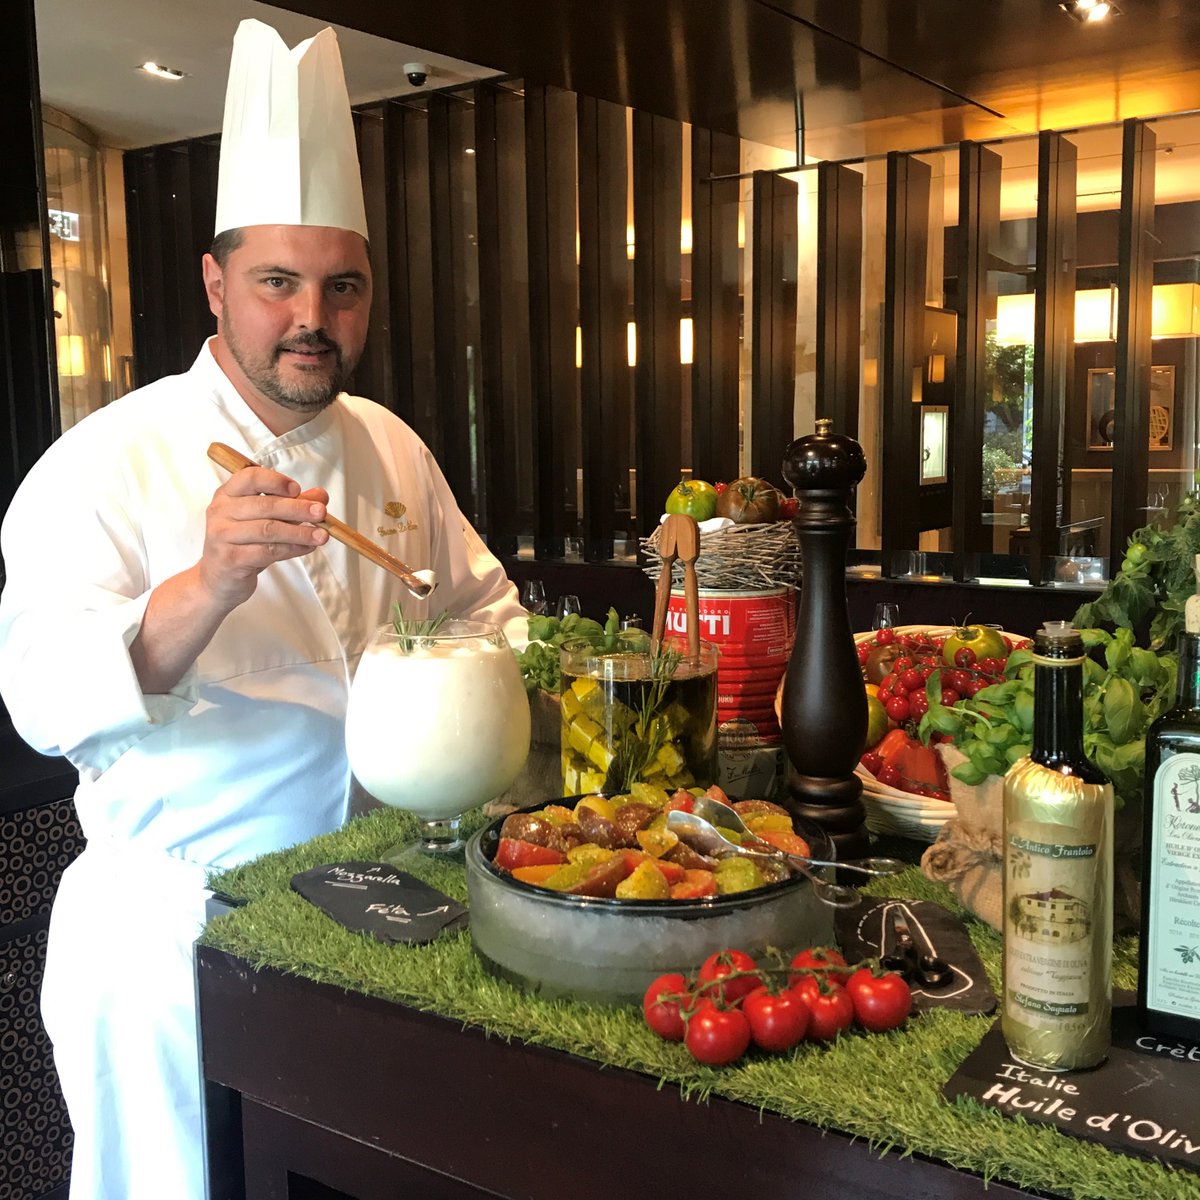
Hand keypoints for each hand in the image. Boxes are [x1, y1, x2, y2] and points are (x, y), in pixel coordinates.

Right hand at [199, 466, 329, 609]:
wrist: (218, 580)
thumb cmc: (244, 544)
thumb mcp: (266, 520)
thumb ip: (291, 504)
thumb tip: (320, 496)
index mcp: (227, 494)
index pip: (250, 477)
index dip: (276, 481)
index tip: (298, 489)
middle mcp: (221, 511)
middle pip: (265, 505)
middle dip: (297, 508)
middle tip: (321, 512)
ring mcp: (222, 535)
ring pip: (268, 529)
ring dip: (300, 532)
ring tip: (322, 535)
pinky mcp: (230, 559)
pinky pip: (267, 551)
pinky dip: (292, 549)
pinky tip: (307, 547)